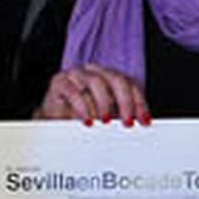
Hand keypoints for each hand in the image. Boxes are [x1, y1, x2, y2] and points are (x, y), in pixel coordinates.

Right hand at [35, 64, 150, 125]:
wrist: (54, 121)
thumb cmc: (82, 117)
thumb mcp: (105, 118)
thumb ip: (121, 117)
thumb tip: (139, 125)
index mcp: (109, 78)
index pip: (130, 85)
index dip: (139, 103)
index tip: (144, 121)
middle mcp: (95, 73)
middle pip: (116, 79)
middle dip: (125, 102)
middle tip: (127, 122)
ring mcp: (76, 75)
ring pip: (95, 81)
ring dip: (104, 103)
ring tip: (105, 121)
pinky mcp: (59, 82)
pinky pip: (73, 91)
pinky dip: (82, 107)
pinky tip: (87, 120)